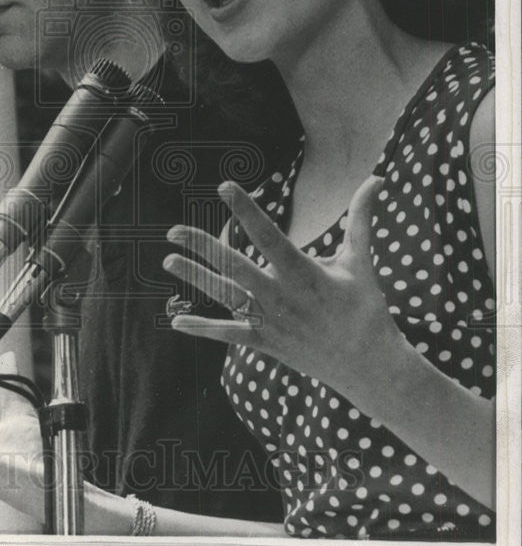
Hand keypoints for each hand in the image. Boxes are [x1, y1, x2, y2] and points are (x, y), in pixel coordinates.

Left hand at [163, 176, 405, 407]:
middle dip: (202, 246)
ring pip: (225, 296)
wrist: (370, 367)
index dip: (245, 210)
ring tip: (168, 261)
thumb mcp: (360, 261)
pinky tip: (176, 320)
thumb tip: (377, 178)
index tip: (224, 187)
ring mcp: (271, 322)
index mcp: (303, 272)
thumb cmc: (365, 308)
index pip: (267, 234)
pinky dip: (202, 328)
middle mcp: (281, 296)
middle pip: (234, 266)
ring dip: (195, 278)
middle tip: (173, 230)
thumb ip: (362, 219)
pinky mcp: (266, 343)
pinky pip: (229, 334)